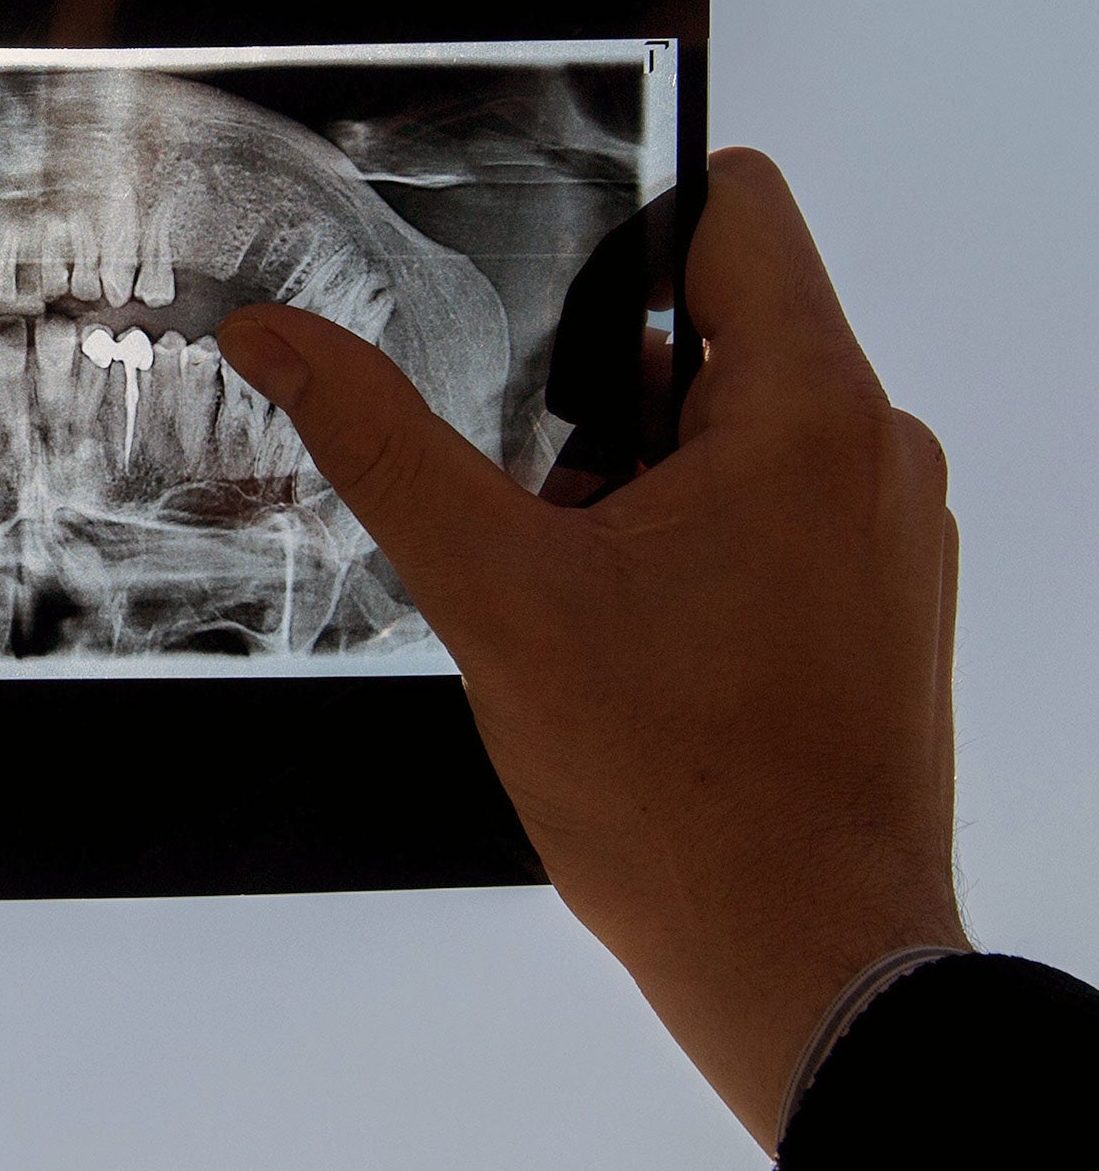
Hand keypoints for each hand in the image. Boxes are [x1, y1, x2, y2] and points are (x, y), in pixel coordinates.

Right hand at [217, 147, 966, 1147]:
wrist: (807, 964)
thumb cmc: (684, 796)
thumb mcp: (495, 595)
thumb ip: (380, 442)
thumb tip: (278, 338)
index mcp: (808, 411)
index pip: (736, 206)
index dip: (624, 216)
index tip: (539, 290)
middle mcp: (877, 451)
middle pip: (723, 320)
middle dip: (606, 381)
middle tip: (534, 482)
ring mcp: (892, 529)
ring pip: (740, 421)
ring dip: (641, 468)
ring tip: (579, 575)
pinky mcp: (883, 598)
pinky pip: (776, 500)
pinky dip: (690, 530)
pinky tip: (630, 626)